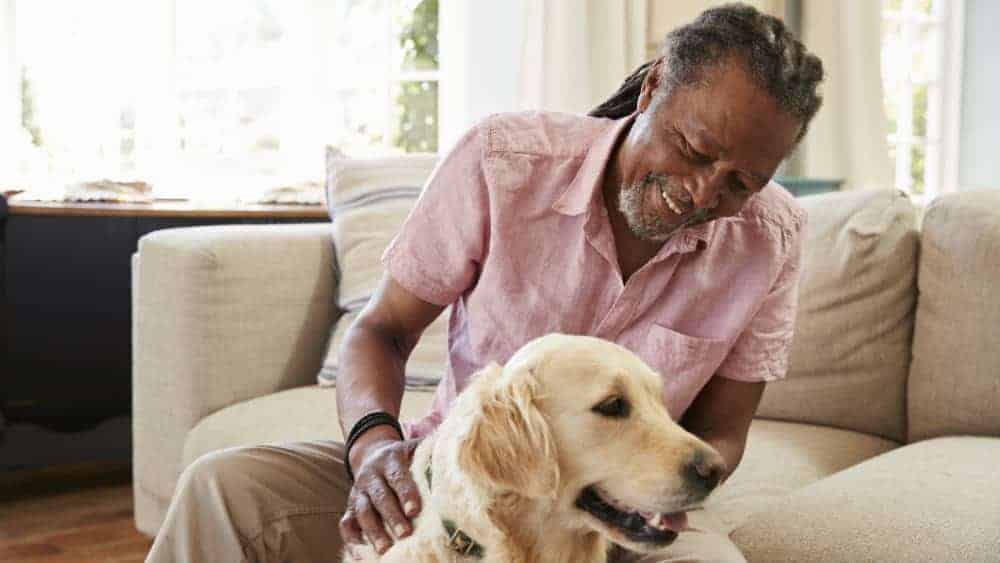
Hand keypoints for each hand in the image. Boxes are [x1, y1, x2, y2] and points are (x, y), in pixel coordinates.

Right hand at [340, 434, 422, 555]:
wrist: (372, 453)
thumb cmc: (404, 457)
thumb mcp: (414, 448)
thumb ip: (430, 452)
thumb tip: (456, 456)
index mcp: (390, 460)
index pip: (397, 477)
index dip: (406, 493)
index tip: (415, 510)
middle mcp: (371, 475)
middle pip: (379, 496)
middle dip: (392, 516)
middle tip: (405, 534)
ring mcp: (358, 491)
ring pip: (362, 511)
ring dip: (373, 531)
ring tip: (384, 550)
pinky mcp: (350, 506)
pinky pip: (346, 523)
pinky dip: (352, 539)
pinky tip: (361, 553)